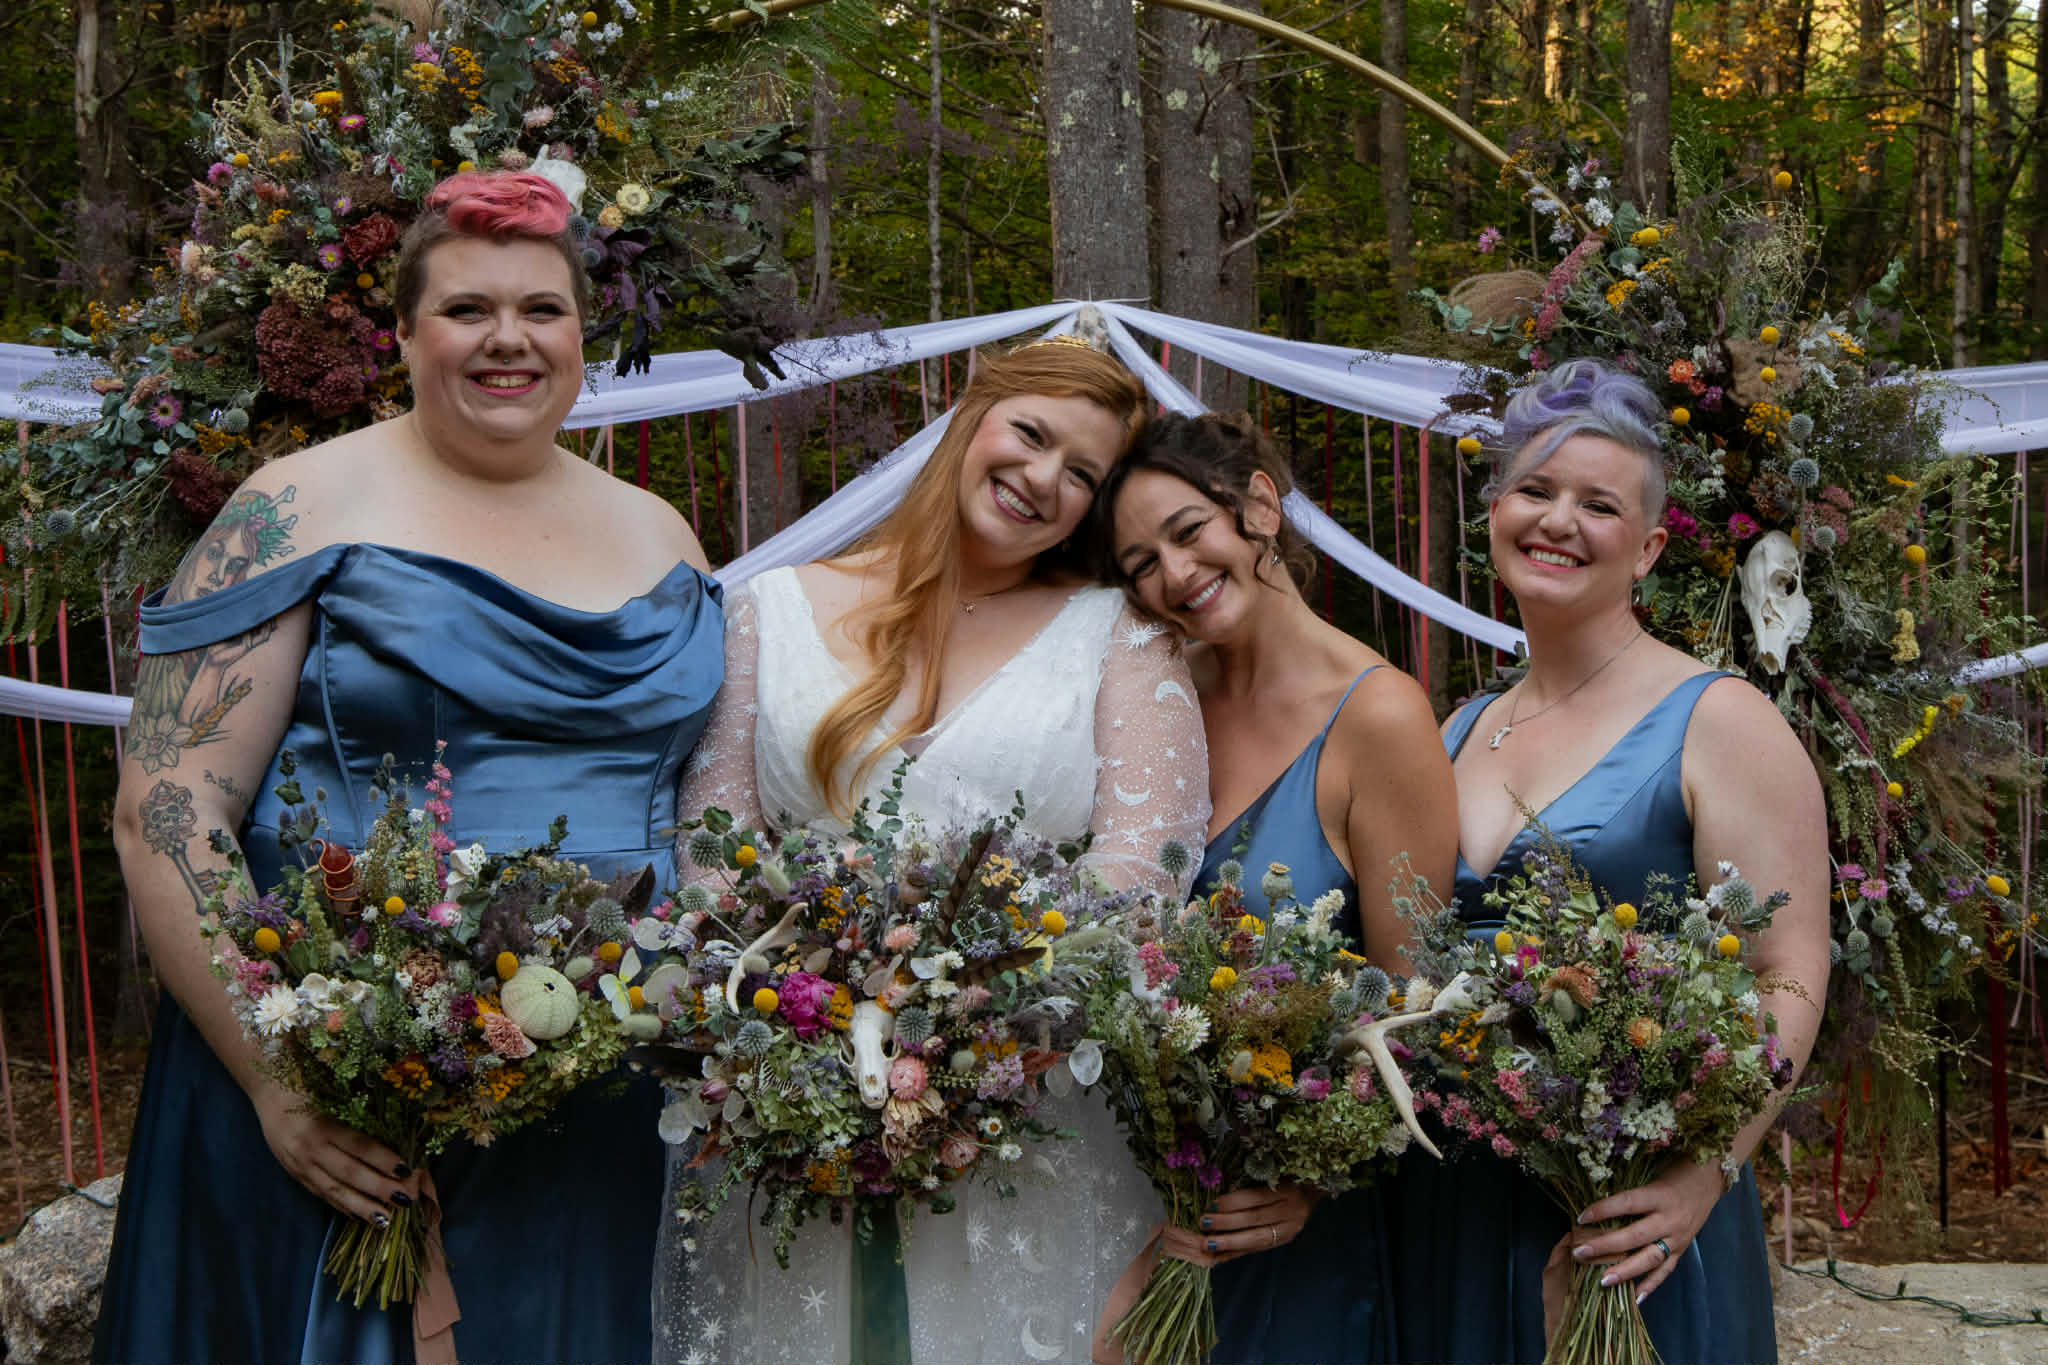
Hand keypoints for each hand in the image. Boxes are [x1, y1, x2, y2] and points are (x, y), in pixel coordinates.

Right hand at [251, 1084, 420, 1224]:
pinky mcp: (295, 1174)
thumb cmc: (309, 1085)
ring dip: (361, 1206)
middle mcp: (309, 1148)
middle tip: (404, 1199)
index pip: (358, 1145)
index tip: (407, 1169)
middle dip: (378, 1188)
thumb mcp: (334, 1093)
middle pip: (348, 1173)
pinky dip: (341, 1205)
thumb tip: (396, 1132)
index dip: (383, 1159)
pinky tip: (358, 1215)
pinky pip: (321, 1193)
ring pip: (334, 1190)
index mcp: (321, 1124)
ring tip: (385, 1219)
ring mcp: (300, 1165)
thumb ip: (359, 1113)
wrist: (268, 1091)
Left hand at [1194, 1184, 1321, 1262]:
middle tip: (1204, 1223)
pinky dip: (1238, 1252)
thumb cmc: (1286, 1178)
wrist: (1313, 1192)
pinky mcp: (1285, 1240)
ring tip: (1208, 1243)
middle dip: (1227, 1224)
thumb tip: (1218, 1198)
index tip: (1212, 1205)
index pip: (1256, 1198)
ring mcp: (1289, 1228)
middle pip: (1255, 1219)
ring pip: (1257, 1239)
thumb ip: (1252, 1185)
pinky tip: (1220, 1256)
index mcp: (1286, 1190)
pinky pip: (1258, 1248)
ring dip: (1230, 1242)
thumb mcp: (1274, 1175)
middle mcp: (1291, 1211)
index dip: (1233, 1202)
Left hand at [1567, 1157, 1727, 1302]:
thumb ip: (1629, 1193)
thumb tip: (1596, 1206)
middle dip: (1606, 1246)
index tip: (1580, 1218)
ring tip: (1603, 1280)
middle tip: (1580, 1253)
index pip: (1627, 1203)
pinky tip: (1634, 1297)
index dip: (1603, 1210)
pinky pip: (1666, 1270)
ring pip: (1650, 1258)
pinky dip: (1650, 1285)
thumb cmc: (1674, 1173)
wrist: (1709, 1179)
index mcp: (1660, 1195)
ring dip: (1626, 1271)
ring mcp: (1678, 1237)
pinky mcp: (1683, 1250)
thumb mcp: (1651, 1175)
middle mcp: (1670, 1219)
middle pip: (1636, 1235)